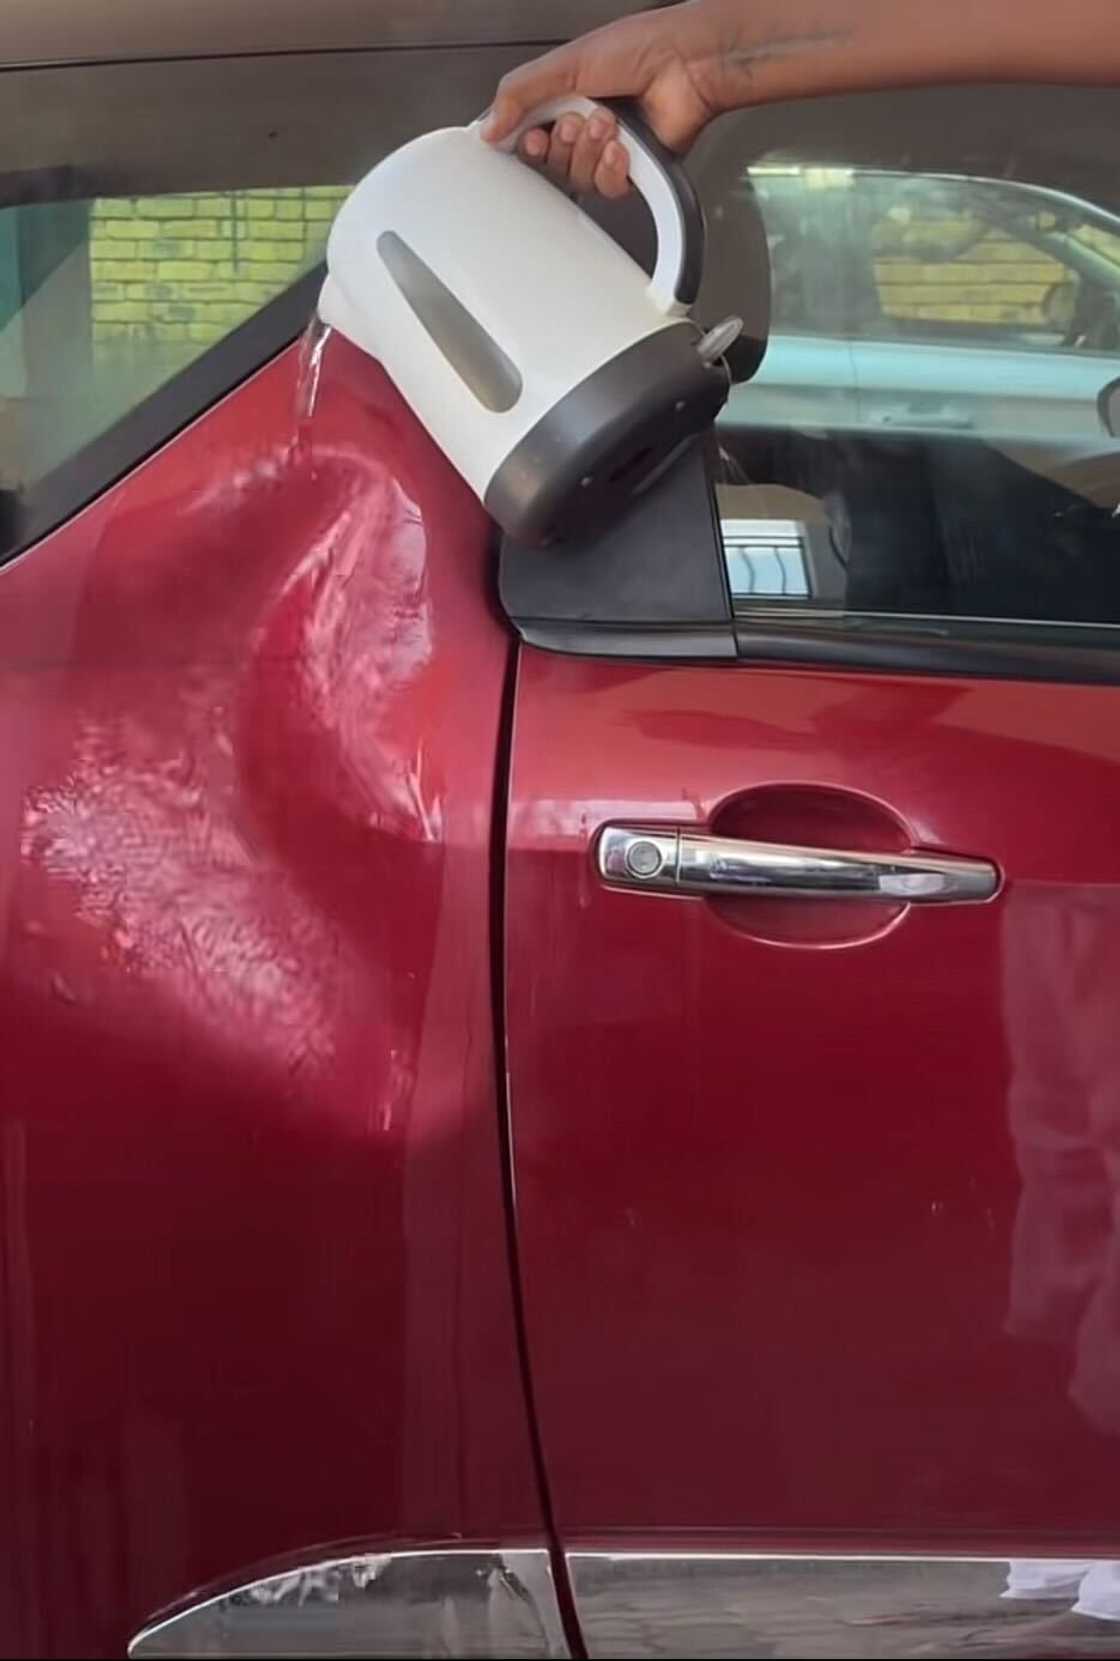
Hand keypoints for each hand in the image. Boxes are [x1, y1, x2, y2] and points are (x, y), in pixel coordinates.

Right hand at [480, 3, 736, 197]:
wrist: (687, 64)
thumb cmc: (641, 48)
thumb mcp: (565, 63)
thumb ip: (519, 93)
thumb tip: (489, 127)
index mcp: (564, 97)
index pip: (528, 135)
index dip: (524, 142)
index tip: (527, 137)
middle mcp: (584, 125)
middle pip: (551, 163)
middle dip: (562, 143)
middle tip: (574, 120)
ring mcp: (607, 150)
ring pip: (576, 178)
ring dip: (588, 150)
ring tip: (607, 121)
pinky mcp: (631, 170)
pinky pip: (605, 188)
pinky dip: (611, 167)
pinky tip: (622, 145)